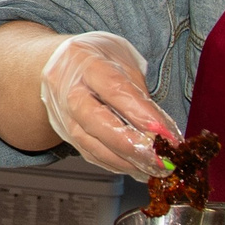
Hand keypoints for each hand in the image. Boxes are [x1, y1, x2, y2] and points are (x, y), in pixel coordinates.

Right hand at [38, 31, 177, 177]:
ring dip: (125, 160)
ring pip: (91, 143)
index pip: (114, 89)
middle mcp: (67, 88)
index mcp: (84, 60)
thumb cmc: (94, 57)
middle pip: (96, 121)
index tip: (165, 133)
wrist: (58, 63)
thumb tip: (157, 126)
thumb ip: (137, 89)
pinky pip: (89, 153)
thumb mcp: (121, 57)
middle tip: (159, 158)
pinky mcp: (65, 132)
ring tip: (152, 167)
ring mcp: (62, 113)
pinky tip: (134, 167)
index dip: (141, 113)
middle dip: (131, 145)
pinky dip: (114, 163)